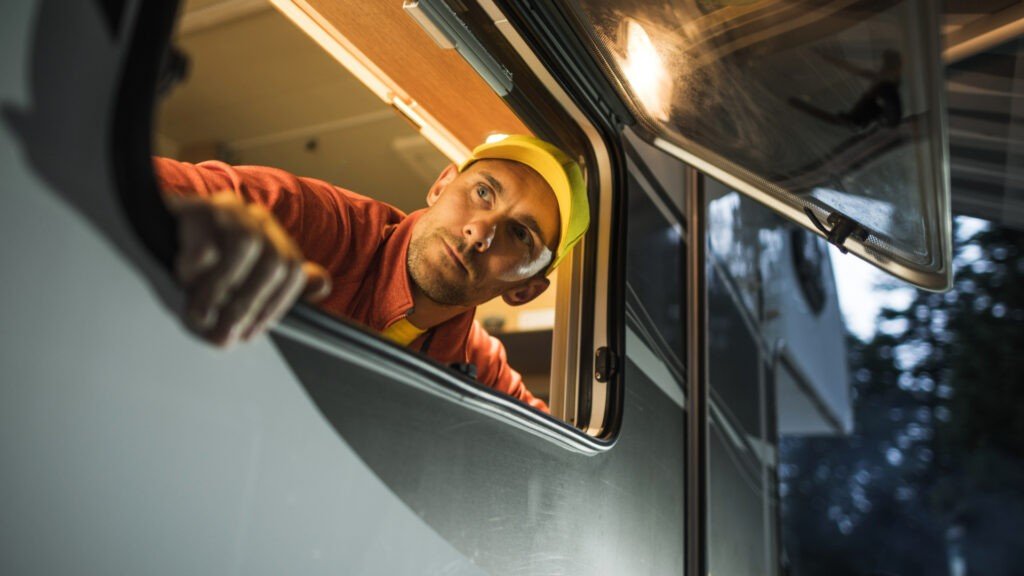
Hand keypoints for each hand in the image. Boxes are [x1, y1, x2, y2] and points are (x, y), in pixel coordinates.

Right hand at [166, 192, 331, 346]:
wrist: (152, 230)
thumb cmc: (202, 267)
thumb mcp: (242, 281)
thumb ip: (278, 286)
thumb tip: (322, 285)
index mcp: (271, 236)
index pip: (292, 270)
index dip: (275, 306)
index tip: (251, 333)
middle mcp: (255, 219)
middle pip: (273, 261)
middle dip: (249, 304)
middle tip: (223, 334)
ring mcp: (226, 210)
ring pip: (244, 246)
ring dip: (222, 288)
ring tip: (201, 314)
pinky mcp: (193, 208)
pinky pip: (205, 235)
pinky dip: (197, 262)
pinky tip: (185, 279)